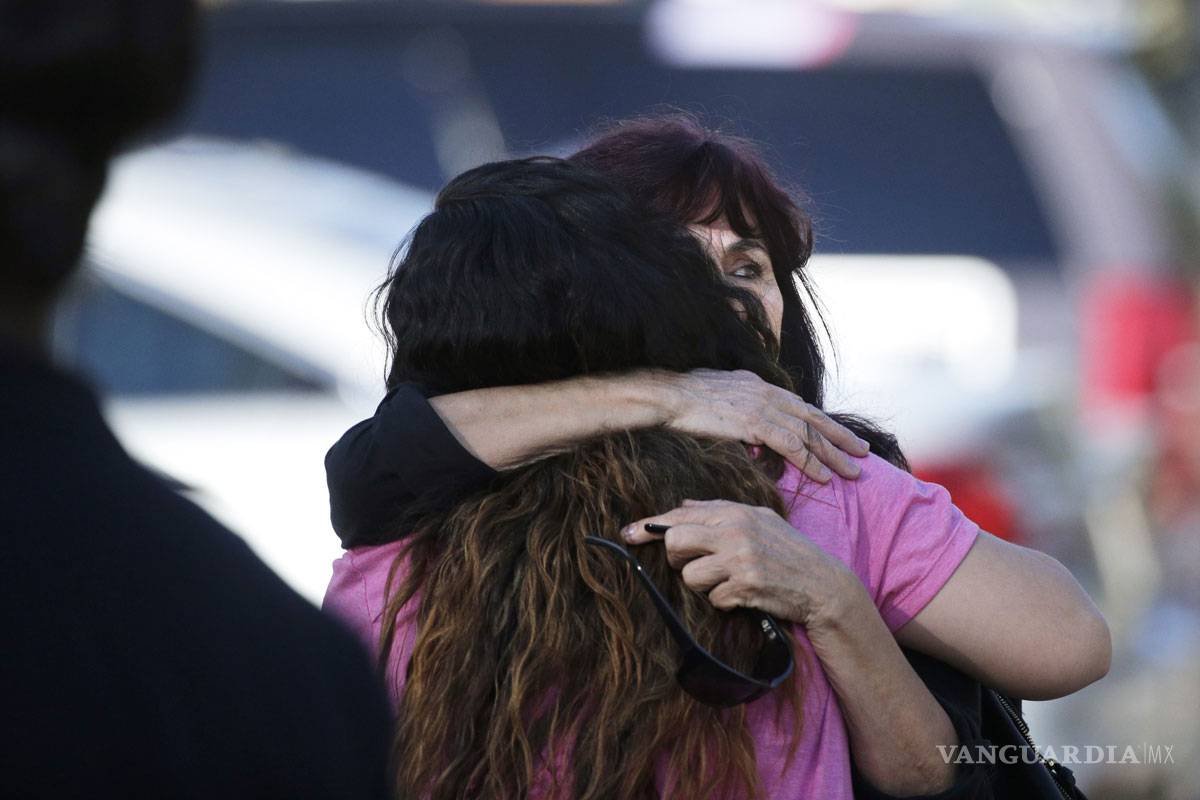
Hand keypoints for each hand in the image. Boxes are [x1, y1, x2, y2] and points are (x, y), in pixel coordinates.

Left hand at [623, 499, 860, 630]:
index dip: (649, 526)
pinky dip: (723, 601)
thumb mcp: (758, 520)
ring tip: (726, 581)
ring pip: (690, 576)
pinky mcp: (745, 587)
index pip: (680, 516)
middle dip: (677, 559)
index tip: (628, 533)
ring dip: (703, 585)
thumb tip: (681, 507)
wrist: (822, 584)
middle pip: (675, 543)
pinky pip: (713, 598)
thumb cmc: (787, 550)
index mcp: (735, 513)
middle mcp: (735, 532)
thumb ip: (718, 512)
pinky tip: (742, 595)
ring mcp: (740, 560)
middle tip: (694, 565)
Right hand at [658, 369, 867, 482]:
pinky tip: (824, 476)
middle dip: (840, 436)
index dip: (823, 422)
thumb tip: (747, 427)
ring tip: (853, 471)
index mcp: (760, 386)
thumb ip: (738, 408)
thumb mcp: (719, 396)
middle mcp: (767, 393)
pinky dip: (810, 462)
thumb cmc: (683, 400)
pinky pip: (791, 446)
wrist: (667, 396)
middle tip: (863, 452)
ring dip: (833, 454)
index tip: (841, 435)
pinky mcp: (755, 423)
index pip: (800, 406)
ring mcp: (763, 407)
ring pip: (809, 434)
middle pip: (813, 418)